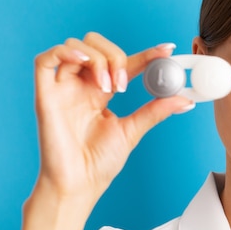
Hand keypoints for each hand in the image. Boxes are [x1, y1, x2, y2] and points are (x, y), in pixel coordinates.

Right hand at [33, 32, 194, 206]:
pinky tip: (85, 64)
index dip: (146, 54)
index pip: (124, 63)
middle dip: (115, 56)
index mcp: (100, 92)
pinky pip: (45, 59)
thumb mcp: (132, 131)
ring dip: (98, 59)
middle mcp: (81, 86)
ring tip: (109, 88)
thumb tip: (185, 100)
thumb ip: (155, 111)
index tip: (168, 51)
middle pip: (95, 44)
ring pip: (75, 46)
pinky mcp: (45, 95)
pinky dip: (65, 52)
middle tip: (124, 84)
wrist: (79, 184)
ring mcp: (62, 88)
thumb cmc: (99, 163)